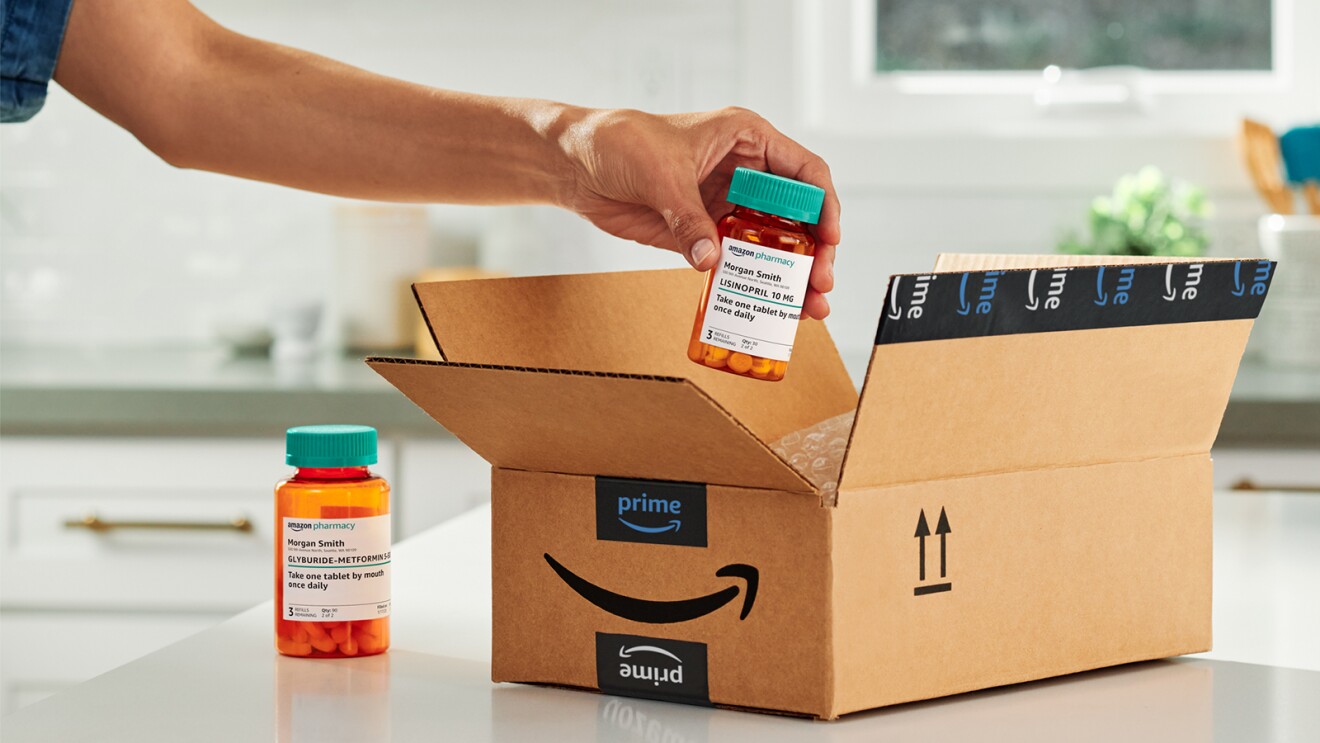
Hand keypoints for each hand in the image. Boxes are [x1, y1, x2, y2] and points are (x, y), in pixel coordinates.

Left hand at [559, 107, 840, 318]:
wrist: (575, 164)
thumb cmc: (619, 142)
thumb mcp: (659, 174)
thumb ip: (688, 218)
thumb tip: (711, 260)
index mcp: (747, 140)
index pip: (804, 172)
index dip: (824, 206)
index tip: (829, 239)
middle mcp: (746, 174)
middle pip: (798, 216)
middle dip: (814, 253)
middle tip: (818, 286)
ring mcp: (727, 206)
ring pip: (774, 244)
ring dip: (791, 277)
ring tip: (806, 310)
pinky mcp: (704, 234)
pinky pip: (739, 262)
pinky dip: (754, 285)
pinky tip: (769, 309)